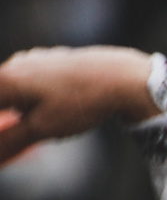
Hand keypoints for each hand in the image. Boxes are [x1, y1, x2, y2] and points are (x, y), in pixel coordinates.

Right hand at [0, 47, 156, 167]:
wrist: (122, 78)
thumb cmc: (80, 102)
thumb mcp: (42, 129)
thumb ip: (10, 140)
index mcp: (5, 80)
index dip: (2, 126)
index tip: (17, 136)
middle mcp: (14, 64)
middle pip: (2, 99)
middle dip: (12, 121)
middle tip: (38, 131)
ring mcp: (33, 59)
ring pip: (19, 93)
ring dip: (28, 111)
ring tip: (59, 117)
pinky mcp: (50, 60)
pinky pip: (36, 84)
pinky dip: (42, 100)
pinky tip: (66, 105)